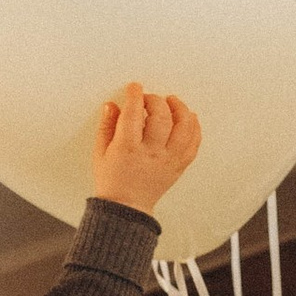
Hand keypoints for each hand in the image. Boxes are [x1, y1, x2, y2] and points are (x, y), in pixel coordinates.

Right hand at [93, 84, 201, 212]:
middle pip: (162, 117)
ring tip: (173, 102)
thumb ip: (107, 126)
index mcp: (127, 148)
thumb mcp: (100, 152)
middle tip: (150, 98)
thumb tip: (112, 105)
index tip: (135, 88)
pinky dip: (195, 128)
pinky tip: (189, 119)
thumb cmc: (112, 180)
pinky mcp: (178, 166)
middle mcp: (151, 153)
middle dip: (156, 100)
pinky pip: (194, 144)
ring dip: (181, 110)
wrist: (126, 208)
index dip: (136, 95)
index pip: (134, 113)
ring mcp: (168, 160)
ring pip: (184, 128)